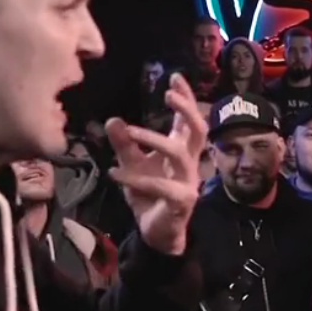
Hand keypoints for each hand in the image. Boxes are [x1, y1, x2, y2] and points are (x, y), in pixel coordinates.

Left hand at [105, 73, 207, 255]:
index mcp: (182, 151)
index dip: (186, 99)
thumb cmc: (150, 196)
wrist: (157, 233)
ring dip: (154, 139)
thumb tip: (112, 119)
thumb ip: (125, 144)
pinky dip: (135, 179)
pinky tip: (114, 173)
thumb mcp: (132, 165)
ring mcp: (188, 182)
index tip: (176, 77)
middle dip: (187, 110)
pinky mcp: (180, 201)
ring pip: (178, 154)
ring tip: (130, 130)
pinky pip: (159, 186)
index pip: (189, 120)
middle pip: (198, 130)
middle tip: (169, 94)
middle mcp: (190, 163)